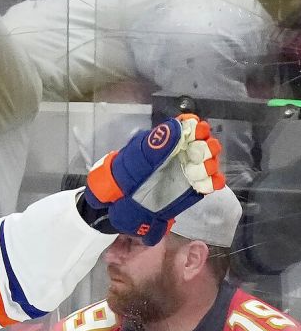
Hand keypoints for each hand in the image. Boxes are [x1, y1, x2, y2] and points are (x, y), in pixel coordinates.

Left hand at [85, 114, 223, 245]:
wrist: (117, 205)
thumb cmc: (123, 176)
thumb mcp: (136, 157)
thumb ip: (155, 144)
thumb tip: (176, 126)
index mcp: (166, 142)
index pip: (187, 129)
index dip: (195, 128)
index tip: (198, 130)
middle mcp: (179, 154)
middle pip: (203, 145)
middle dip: (206, 146)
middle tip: (204, 151)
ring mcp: (186, 171)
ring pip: (208, 163)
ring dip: (210, 163)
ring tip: (202, 170)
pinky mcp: (191, 189)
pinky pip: (208, 183)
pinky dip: (213, 181)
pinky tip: (210, 183)